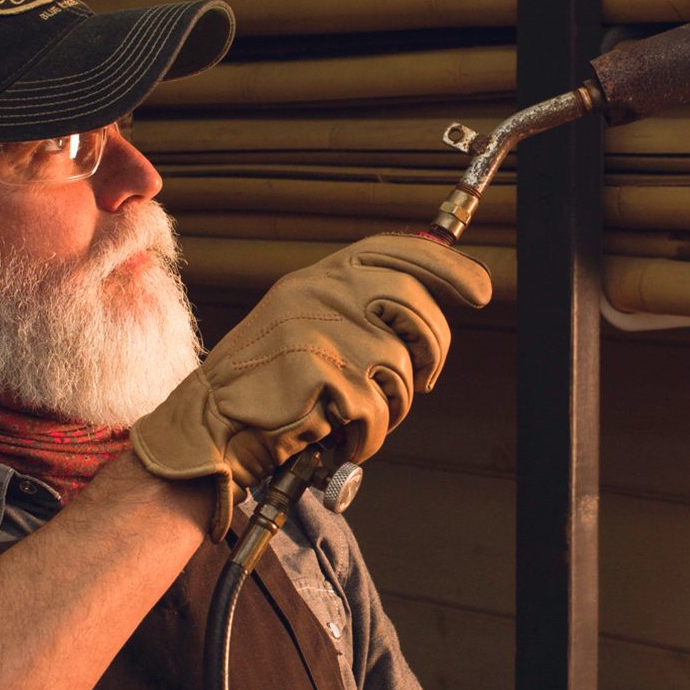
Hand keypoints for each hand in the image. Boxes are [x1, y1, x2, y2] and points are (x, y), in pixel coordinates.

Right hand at [130, 232, 490, 534]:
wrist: (208, 427)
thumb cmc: (262, 387)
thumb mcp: (302, 326)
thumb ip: (353, 310)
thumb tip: (422, 316)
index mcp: (318, 277)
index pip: (395, 252)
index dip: (447, 269)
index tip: (480, 290)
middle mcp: (319, 293)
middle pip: (415, 308)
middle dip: (433, 353)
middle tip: (421, 383)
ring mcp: (319, 330)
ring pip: (401, 367)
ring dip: (392, 406)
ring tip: (355, 417)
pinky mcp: (320, 374)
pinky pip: (376, 410)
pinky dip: (366, 436)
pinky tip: (337, 437)